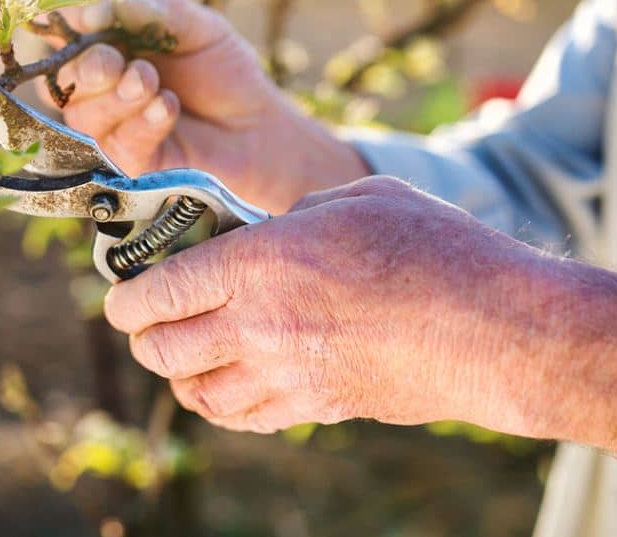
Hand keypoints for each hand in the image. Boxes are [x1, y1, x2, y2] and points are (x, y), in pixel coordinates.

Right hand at [44, 0, 368, 213]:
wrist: (257, 125)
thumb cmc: (225, 72)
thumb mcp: (201, 27)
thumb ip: (159, 11)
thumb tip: (110, 8)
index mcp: (108, 44)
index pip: (66, 31)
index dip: (68, 22)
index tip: (92, 16)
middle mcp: (99, 86)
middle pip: (62, 79)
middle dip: (86, 67)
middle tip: (115, 62)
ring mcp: (110, 127)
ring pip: (83, 114)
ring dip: (117, 97)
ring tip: (152, 83)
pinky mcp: (127, 163)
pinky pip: (116, 144)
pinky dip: (141, 122)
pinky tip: (168, 107)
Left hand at [102, 176, 540, 433]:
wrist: (497, 329)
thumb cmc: (436, 248)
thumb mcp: (358, 197)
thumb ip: (298, 212)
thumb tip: (272, 228)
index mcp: (261, 262)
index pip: (161, 289)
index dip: (127, 297)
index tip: (119, 299)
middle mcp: (260, 325)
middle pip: (164, 347)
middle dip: (143, 337)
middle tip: (145, 324)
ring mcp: (287, 375)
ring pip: (197, 394)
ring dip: (178, 376)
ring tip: (181, 357)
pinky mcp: (319, 407)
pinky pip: (245, 419)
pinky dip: (222, 406)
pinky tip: (227, 389)